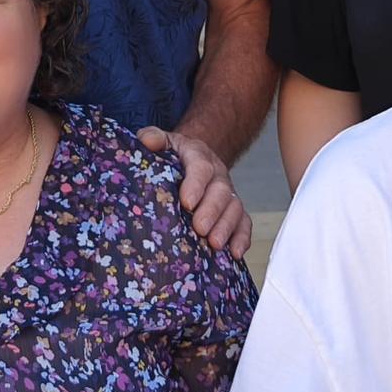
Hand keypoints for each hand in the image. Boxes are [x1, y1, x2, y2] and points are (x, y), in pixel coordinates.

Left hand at [137, 128, 250, 259]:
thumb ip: (153, 138)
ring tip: (215, 244)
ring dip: (227, 227)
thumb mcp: (162, 143)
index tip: (187, 202)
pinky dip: (242, 237)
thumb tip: (147, 140)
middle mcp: (216, 174)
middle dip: (212, 211)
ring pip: (234, 208)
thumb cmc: (171, 156)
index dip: (196, 184)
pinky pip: (243, 222)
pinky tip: (234, 253)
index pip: (200, 167)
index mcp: (198, 155)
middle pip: (221, 190)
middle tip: (200, 228)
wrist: (191, 160)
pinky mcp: (233, 210)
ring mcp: (227, 192)